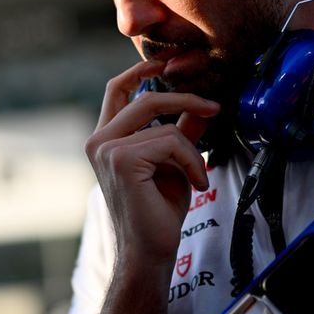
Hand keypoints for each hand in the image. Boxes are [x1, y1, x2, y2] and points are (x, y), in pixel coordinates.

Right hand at [85, 60, 220, 265]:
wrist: (150, 250)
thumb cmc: (158, 211)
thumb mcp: (174, 163)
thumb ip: (180, 132)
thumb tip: (199, 107)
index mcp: (105, 138)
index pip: (117, 90)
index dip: (140, 70)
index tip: (167, 63)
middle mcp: (99, 140)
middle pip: (144, 98)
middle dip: (185, 99)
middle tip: (214, 108)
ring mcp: (106, 149)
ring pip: (163, 124)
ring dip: (191, 149)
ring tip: (198, 175)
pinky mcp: (122, 160)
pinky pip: (170, 142)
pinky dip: (191, 162)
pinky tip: (195, 184)